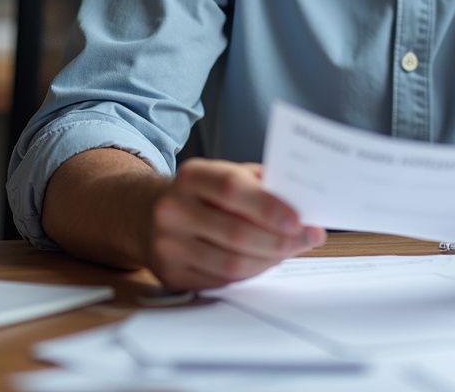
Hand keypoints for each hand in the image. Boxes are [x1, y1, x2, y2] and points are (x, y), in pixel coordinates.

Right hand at [145, 158, 325, 289]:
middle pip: (235, 232)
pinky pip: (221, 280)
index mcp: (191, 176)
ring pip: (231, 263)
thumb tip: (302, 202)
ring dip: (270, 259)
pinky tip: (266, 261)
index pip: (232, 189)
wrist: (146, 214)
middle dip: (280, 239)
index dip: (268, 206)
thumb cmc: (202, 193)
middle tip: (309, 238)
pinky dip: (251, 273)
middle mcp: (173, 210)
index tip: (298, 218)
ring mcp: (168, 246)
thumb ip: (260, 183)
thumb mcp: (225, 174)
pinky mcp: (170, 275)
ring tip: (291, 250)